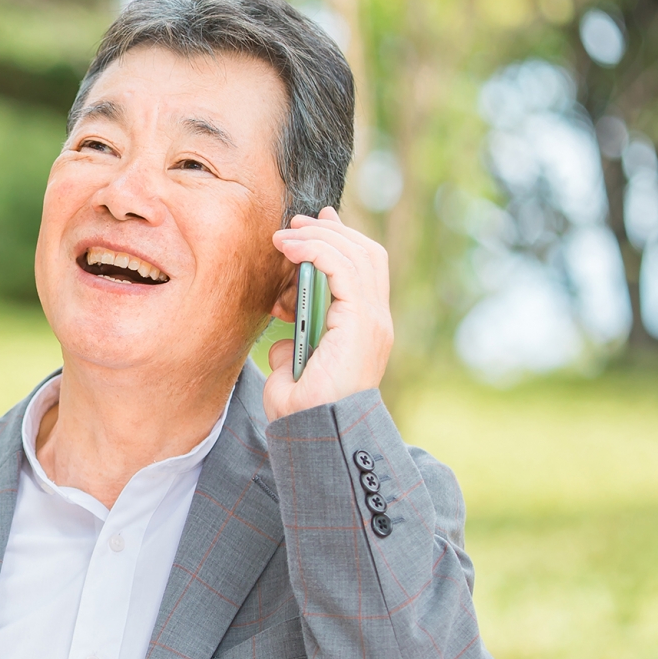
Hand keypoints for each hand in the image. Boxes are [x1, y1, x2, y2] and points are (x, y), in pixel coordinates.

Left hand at [263, 207, 393, 420]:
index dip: (340, 242)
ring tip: (286, 235)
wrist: (315, 435)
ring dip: (319, 238)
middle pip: (366, 255)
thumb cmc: (302, 414)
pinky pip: (343, 269)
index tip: (310, 226)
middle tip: (295, 224)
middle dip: (329, 233)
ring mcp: (372, 322)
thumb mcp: (292, 373)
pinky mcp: (361, 322)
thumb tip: (282, 342)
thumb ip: (293, 351)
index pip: (364, 271)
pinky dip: (317, 251)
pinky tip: (291, 248)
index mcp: (364, 331)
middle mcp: (375, 323)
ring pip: (357, 256)